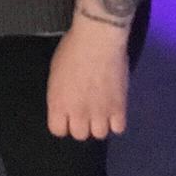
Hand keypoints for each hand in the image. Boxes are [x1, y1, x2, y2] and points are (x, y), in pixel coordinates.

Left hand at [47, 19, 129, 139]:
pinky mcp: (119, 108)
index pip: (57, 130)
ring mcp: (99, 113)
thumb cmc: (72, 48)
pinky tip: (114, 109)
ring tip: (101, 110)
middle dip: (82, 124)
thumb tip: (66, 101)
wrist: (98, 40)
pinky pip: (118, 128)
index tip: (67, 115)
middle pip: (79, 135)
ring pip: (99, 134)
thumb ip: (60, 93)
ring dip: (100, 123)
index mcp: (58, 103)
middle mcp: (78, 113)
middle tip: (86, 110)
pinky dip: (117, 121)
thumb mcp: (56, 71)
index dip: (63, 123)